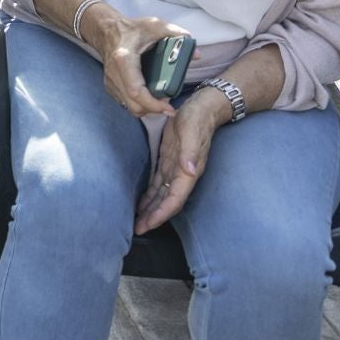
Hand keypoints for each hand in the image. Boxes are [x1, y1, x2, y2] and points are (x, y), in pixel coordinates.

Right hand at [84, 8, 190, 118]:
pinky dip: (139, 104)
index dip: (153, 104)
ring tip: (161, 101)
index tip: (169, 107)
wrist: (107, 30)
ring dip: (146, 108)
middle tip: (169, 106)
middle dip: (153, 110)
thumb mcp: (155, 25)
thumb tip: (196, 54)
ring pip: (129, 106)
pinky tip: (149, 97)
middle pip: (133, 104)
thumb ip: (176, 34)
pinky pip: (126, 102)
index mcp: (124, 59)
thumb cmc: (131, 29)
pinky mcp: (110, 86)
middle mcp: (115, 73)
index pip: (136, 91)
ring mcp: (111, 81)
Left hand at [135, 88, 225, 231]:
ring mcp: (175, 169)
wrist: (203, 109)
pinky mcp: (169, 162)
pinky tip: (141, 203)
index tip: (149, 224)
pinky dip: (150, 196)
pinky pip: (159, 184)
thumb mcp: (192, 132)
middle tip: (137, 230)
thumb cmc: (197, 119)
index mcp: (188, 171)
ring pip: (161, 195)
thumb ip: (190, 152)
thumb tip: (189, 171)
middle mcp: (183, 175)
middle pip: (167, 202)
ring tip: (137, 222)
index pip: (175, 199)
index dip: (162, 213)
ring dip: (150, 209)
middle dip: (153, 217)